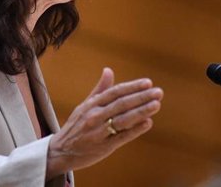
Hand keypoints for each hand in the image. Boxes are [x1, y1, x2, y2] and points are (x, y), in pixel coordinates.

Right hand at [46, 67, 162, 178]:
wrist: (61, 151)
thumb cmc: (76, 126)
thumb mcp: (85, 105)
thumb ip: (100, 89)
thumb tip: (108, 70)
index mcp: (92, 104)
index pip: (115, 92)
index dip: (132, 87)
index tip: (148, 83)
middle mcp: (95, 116)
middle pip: (121, 104)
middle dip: (141, 97)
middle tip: (159, 92)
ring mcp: (99, 132)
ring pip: (123, 120)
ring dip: (141, 112)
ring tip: (156, 105)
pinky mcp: (103, 147)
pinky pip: (121, 137)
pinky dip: (135, 130)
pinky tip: (147, 123)